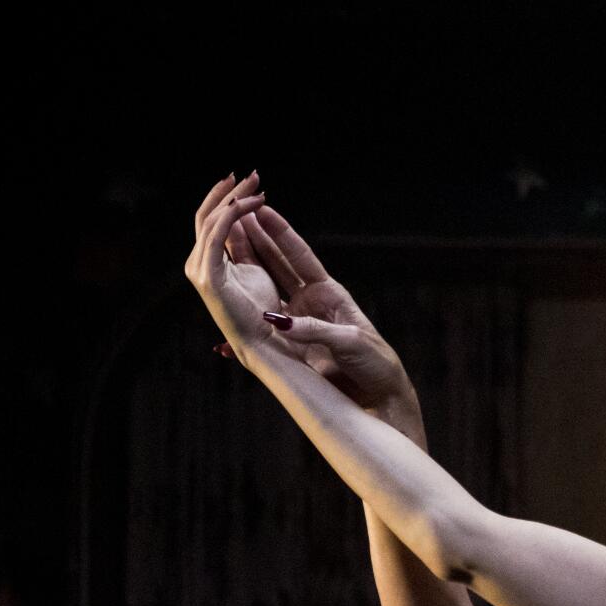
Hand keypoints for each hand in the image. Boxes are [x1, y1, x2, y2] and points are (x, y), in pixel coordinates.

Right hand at [184, 172, 279, 356]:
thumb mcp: (256, 270)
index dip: (229, 199)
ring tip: (255, 184)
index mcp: (211, 261)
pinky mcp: (209, 277)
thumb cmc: (267, 314)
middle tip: (252, 174)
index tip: (248, 181)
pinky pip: (217, 235)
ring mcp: (202, 269)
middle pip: (210, 216)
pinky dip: (231, 216)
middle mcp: (201, 262)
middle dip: (230, 193)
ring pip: (212, 221)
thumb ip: (244, 244)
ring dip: (234, 199)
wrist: (267, 346)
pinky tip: (248, 203)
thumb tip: (243, 216)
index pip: (215, 221)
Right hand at [220, 199, 428, 444]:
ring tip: (226, 243)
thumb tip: (279, 321)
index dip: (280, 233)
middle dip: (257, 239)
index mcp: (329, 293)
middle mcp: (312, 302)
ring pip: (268, 287)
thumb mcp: (348, 342)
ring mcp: (301, 319)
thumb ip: (316, 330)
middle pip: (279, 265)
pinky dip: (247, 312)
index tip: (262, 209)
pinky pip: (265, 321)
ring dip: (248, 265)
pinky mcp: (294, 341)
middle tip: (235, 215)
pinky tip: (228, 301)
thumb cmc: (375, 364)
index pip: (300, 256)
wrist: (379, 396)